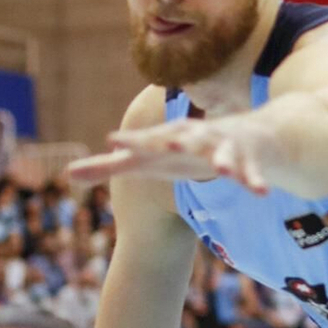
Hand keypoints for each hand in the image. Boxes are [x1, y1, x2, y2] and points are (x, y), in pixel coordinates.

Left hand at [71, 111, 276, 192]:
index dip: (132, 141)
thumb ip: (109, 167)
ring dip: (224, 161)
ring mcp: (222, 148)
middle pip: (185, 140)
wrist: (245, 135)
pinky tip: (260, 192)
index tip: (113, 141)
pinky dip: (255, 181)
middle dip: (177, 141)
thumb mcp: (147, 161)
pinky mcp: (247, 161)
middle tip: (169, 143)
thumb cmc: (185, 151)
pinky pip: (251, 174)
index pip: (146, 141)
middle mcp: (194, 139)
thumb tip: (66, 174)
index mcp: (167, 139)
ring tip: (224, 171)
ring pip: (223, 155)